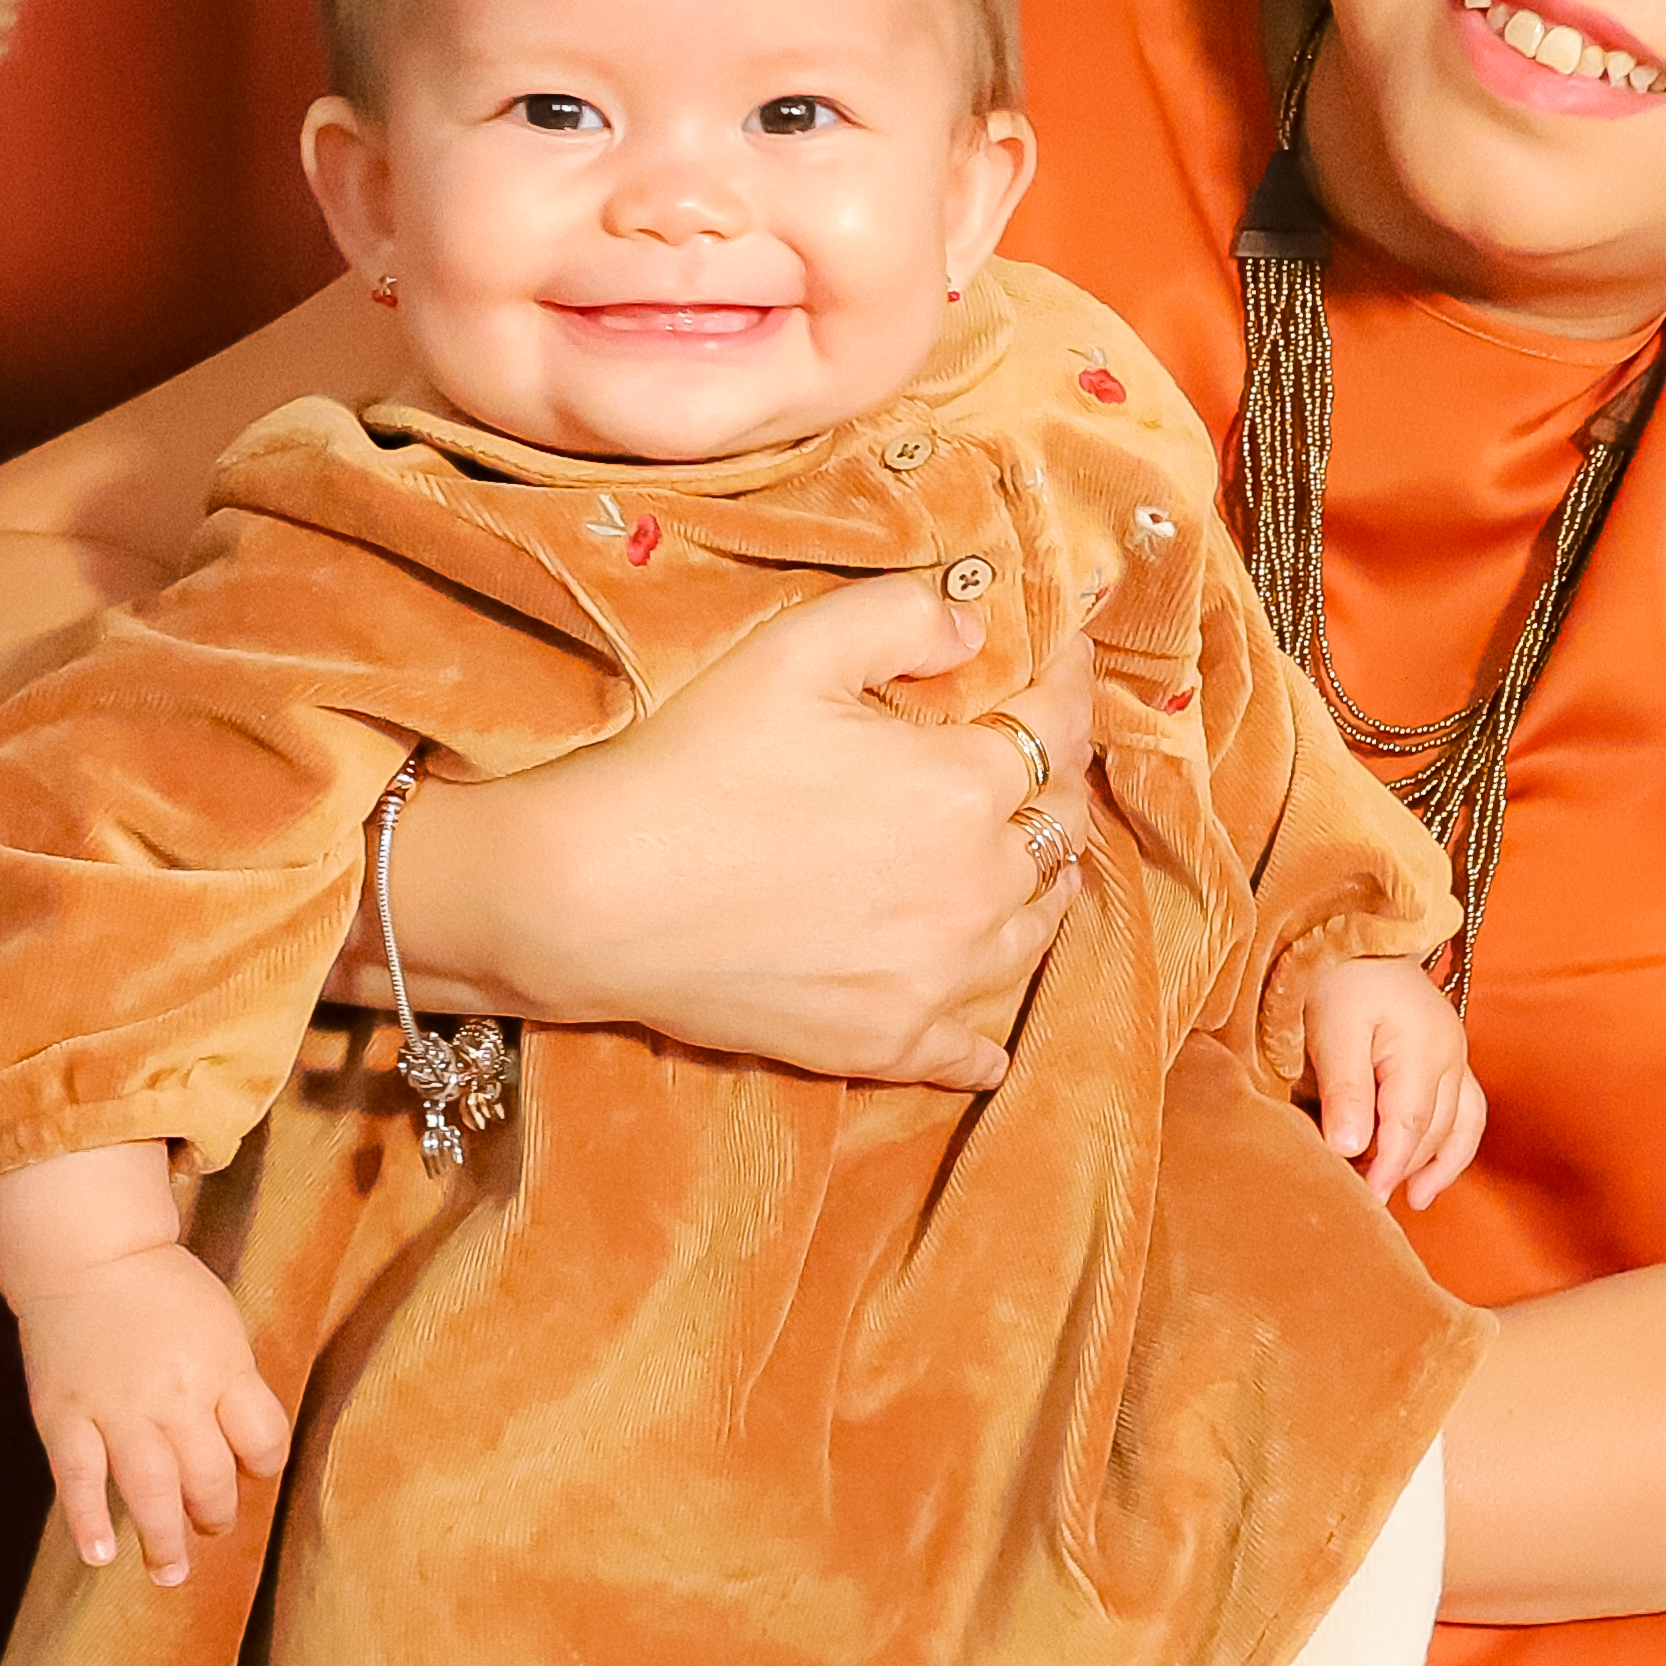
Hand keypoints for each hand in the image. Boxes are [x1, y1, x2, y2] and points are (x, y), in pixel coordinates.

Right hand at [0, 1149, 296, 1583]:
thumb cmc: (162, 1292)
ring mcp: (116, 1408)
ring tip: (170, 1572)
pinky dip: (87, 1520)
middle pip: (209, 1475)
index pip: (263, 1439)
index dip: (263, 1466)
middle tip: (210, 1526)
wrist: (87, 1254)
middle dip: (215, 1512)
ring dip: (163, 1538)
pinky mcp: (65, 1416)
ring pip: (149, 1488)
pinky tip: (100, 1554)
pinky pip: (78, 1478)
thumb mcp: (221, 1326)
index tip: (251, 1473)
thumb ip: (233, 1385)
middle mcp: (175, 1394)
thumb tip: (243, 1451)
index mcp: (223, 1366)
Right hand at [375, 574, 1099, 1084]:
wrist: (595, 897)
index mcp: (965, 785)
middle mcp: (976, 886)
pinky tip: (987, 1042)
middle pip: (1056, 831)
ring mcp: (937, 976)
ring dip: (1039, 892)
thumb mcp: (796, 650)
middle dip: (1058, 784)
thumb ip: (903, 617)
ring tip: (1032, 870)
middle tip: (1045, 759)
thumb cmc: (692, 762)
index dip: (1070, 680)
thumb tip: (977, 624)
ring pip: (1030, 932)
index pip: (1057, 725)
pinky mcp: (887, 1040)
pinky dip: (984, 1040)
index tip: (1068, 655)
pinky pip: (969, 1048)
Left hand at [1306, 958, 1485, 1210]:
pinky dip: (1449, 1144)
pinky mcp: (1449, 1055)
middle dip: (1402, 1169)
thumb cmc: (1338, 974)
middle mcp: (1450, 1055)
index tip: (1366, 1200)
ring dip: (1436, 1164)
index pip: (1409, 1126)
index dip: (1388, 1168)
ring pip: (1460, 1125)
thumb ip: (1344, 1089)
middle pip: (1433, 1131)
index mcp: (1423, 1048)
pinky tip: (1429, 1169)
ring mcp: (1455, 1055)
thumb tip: (1348, 1148)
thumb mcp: (1330, 1028)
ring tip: (1412, 1199)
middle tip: (1364, 1200)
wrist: (1353, 928)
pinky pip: (1465, 1110)